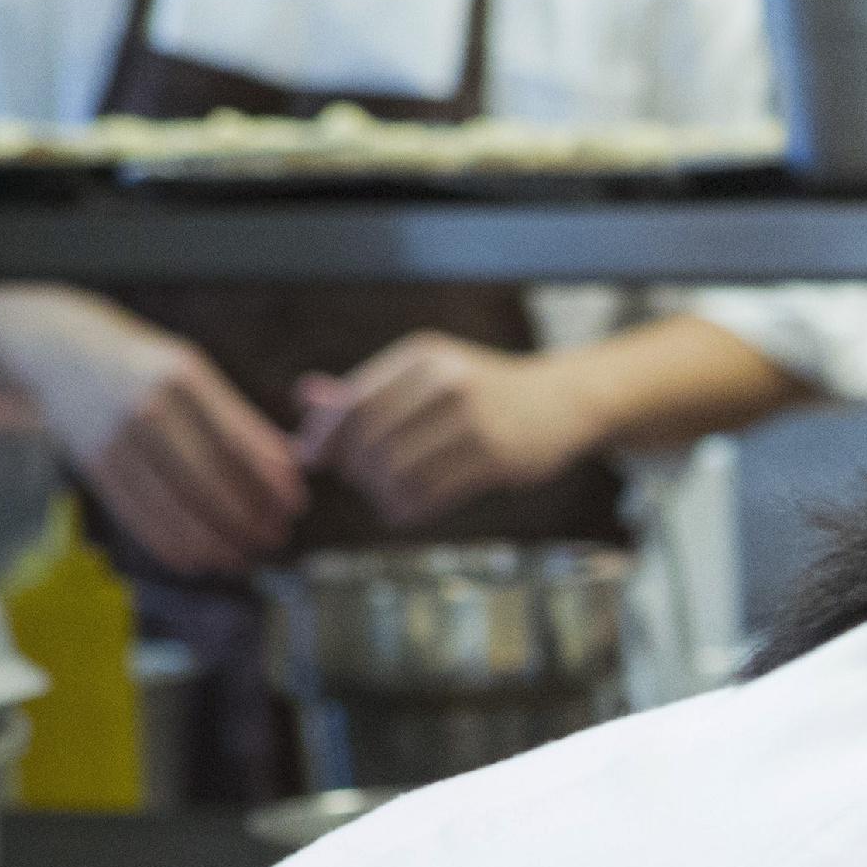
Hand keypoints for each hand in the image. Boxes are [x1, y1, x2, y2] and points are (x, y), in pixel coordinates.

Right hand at [20, 326, 304, 576]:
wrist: (62, 350)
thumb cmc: (147, 367)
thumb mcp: (192, 373)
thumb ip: (237, 419)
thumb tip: (289, 468)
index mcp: (182, 378)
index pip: (236, 442)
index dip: (268, 482)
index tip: (296, 508)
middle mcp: (146, 407)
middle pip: (206, 479)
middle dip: (245, 519)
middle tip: (274, 540)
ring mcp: (114, 436)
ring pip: (170, 504)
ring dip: (211, 542)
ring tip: (240, 559)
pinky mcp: (92, 462)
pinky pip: (136, 513)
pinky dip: (169, 543)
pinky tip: (196, 560)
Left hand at [296, 334, 605, 526]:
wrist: (562, 401)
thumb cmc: (482, 391)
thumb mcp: (428, 374)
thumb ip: (368, 388)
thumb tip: (304, 399)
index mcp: (423, 357)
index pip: (354, 402)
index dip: (325, 437)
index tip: (315, 461)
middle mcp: (448, 382)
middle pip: (371, 441)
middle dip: (356, 470)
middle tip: (362, 482)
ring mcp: (476, 420)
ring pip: (397, 472)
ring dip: (380, 494)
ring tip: (385, 498)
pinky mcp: (498, 457)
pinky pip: (431, 493)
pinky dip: (405, 509)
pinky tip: (403, 510)